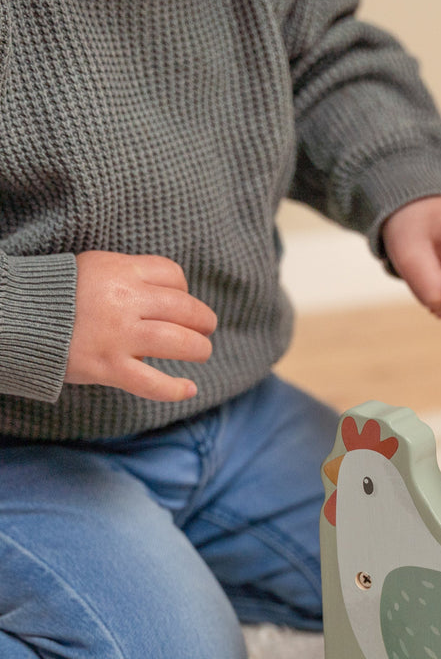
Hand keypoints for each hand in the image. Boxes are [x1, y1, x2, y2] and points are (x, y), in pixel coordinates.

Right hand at [66, 251, 216, 401]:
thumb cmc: (55, 295)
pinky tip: (189, 389)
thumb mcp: (92, 270)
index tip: (179, 303)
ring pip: (180, 343)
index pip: (174, 277)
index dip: (185, 291)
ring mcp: (117, 336)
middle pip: (186, 309)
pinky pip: (153, 383)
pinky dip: (176, 389)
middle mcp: (123, 300)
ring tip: (200, 352)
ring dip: (199, 349)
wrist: (12, 317)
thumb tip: (173, 297)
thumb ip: (128, 278)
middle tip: (204, 329)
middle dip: (203, 321)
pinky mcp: (108, 367)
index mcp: (119, 270)